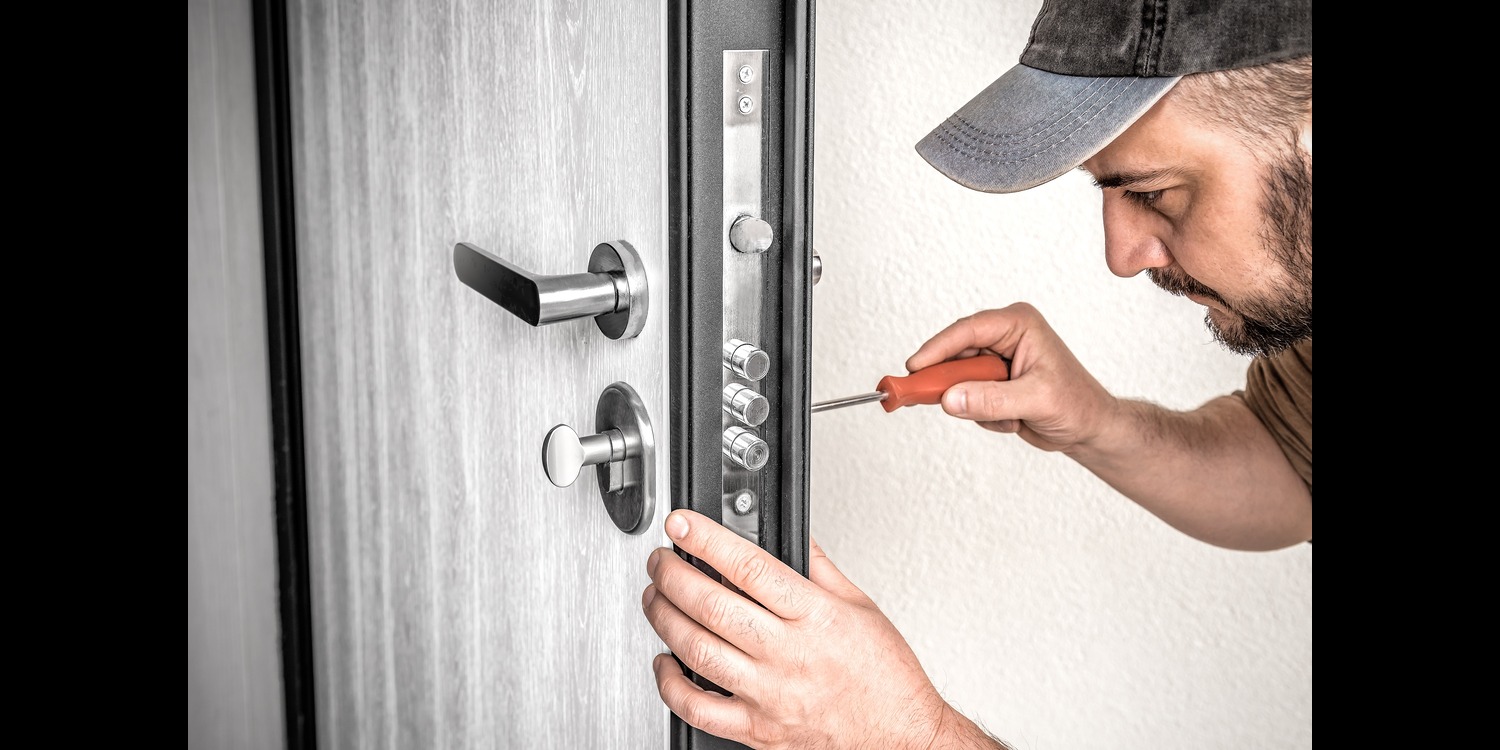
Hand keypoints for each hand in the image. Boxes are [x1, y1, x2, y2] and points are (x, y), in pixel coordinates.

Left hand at [642, 510, 997, 748]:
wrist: (903, 739)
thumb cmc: (887, 678)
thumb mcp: (861, 607)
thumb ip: (820, 568)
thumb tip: (794, 534)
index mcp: (816, 617)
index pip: (749, 567)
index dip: (706, 540)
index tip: (682, 524)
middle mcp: (789, 655)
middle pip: (712, 606)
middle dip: (673, 575)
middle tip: (660, 560)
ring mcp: (770, 695)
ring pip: (698, 652)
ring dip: (665, 619)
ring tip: (656, 598)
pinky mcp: (759, 731)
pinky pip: (699, 710)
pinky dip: (670, 684)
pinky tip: (665, 663)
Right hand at [905, 302, 1116, 453]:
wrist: (1089, 428)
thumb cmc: (1077, 404)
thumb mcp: (1034, 400)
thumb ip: (991, 399)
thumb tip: (949, 399)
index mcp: (1018, 324)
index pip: (968, 330)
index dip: (937, 348)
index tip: (915, 368)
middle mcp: (1004, 337)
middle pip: (955, 354)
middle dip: (952, 383)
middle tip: (928, 398)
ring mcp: (995, 360)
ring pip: (957, 380)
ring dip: (976, 405)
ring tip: (1007, 417)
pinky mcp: (990, 382)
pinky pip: (965, 398)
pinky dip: (983, 415)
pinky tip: (1011, 420)